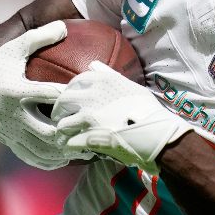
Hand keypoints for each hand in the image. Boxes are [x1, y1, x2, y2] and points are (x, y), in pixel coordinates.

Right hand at [0, 21, 82, 169]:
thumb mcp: (13, 49)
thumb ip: (38, 37)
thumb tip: (64, 26)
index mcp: (17, 91)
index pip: (48, 94)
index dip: (70, 95)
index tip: (90, 94)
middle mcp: (14, 114)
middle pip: (48, 130)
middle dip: (72, 131)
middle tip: (94, 128)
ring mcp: (12, 131)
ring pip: (42, 149)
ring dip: (65, 150)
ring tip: (85, 147)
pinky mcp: (10, 141)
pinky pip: (32, 157)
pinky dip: (50, 160)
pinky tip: (66, 158)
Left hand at [56, 61, 189, 174]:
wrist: (156, 133)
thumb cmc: (147, 109)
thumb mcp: (129, 85)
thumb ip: (108, 74)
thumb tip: (92, 65)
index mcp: (100, 81)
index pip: (73, 83)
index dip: (69, 93)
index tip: (70, 101)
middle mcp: (90, 96)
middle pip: (62, 102)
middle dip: (59, 112)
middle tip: (62, 119)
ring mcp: (88, 117)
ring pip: (62, 125)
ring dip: (62, 132)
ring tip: (65, 138)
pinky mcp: (88, 137)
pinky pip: (70, 143)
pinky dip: (71, 147)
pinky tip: (74, 149)